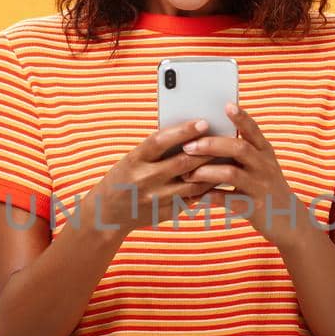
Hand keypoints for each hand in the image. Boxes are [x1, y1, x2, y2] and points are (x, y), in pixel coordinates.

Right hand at [82, 119, 218, 234]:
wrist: (108, 212)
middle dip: (206, 150)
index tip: (203, 122)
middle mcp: (145, 179)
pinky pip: (192, 199)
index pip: (161, 141)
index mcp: (134, 160)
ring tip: (226, 158)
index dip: (183, 131)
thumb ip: (156, 149)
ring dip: (212, 170)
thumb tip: (189, 133)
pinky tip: (217, 178)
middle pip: (183, 163)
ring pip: (193, 183)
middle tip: (225, 138)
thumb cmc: (124, 176)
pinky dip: (206, 188)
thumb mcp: (132, 159)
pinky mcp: (166, 212)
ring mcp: (156, 198)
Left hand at [179, 103, 310, 248]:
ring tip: (188, 174)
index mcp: (265, 152)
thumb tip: (210, 138)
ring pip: (231, 173)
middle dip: (211, 145)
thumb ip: (243, 152)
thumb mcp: (262, 166)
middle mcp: (265, 166)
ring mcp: (261, 187)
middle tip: (188, 146)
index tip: (227, 105)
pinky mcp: (254, 207)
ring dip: (206, 172)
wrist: (290, 221)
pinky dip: (211, 197)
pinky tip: (197, 196)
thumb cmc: (266, 189)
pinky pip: (229, 200)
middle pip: (239, 148)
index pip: (253, 130)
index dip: (241, 118)